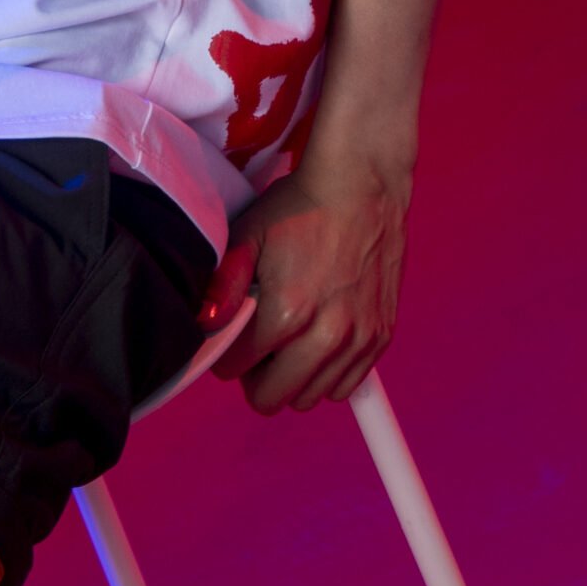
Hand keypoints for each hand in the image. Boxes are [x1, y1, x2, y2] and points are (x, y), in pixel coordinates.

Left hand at [196, 161, 407, 413]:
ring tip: (288, 340)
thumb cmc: (299, 208)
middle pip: (273, 398)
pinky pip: (346, 385)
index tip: (233, 333)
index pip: (235, 370)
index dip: (227, 352)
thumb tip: (205, 324)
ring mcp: (358, 339)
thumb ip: (222, 283)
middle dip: (255, 376)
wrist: (362, 187)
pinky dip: (327, 374)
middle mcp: (326, 335)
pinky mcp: (381, 337)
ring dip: (292, 377)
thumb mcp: (247, 234)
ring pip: (310, 398)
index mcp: (286, 313)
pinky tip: (317, 341)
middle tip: (257, 344)